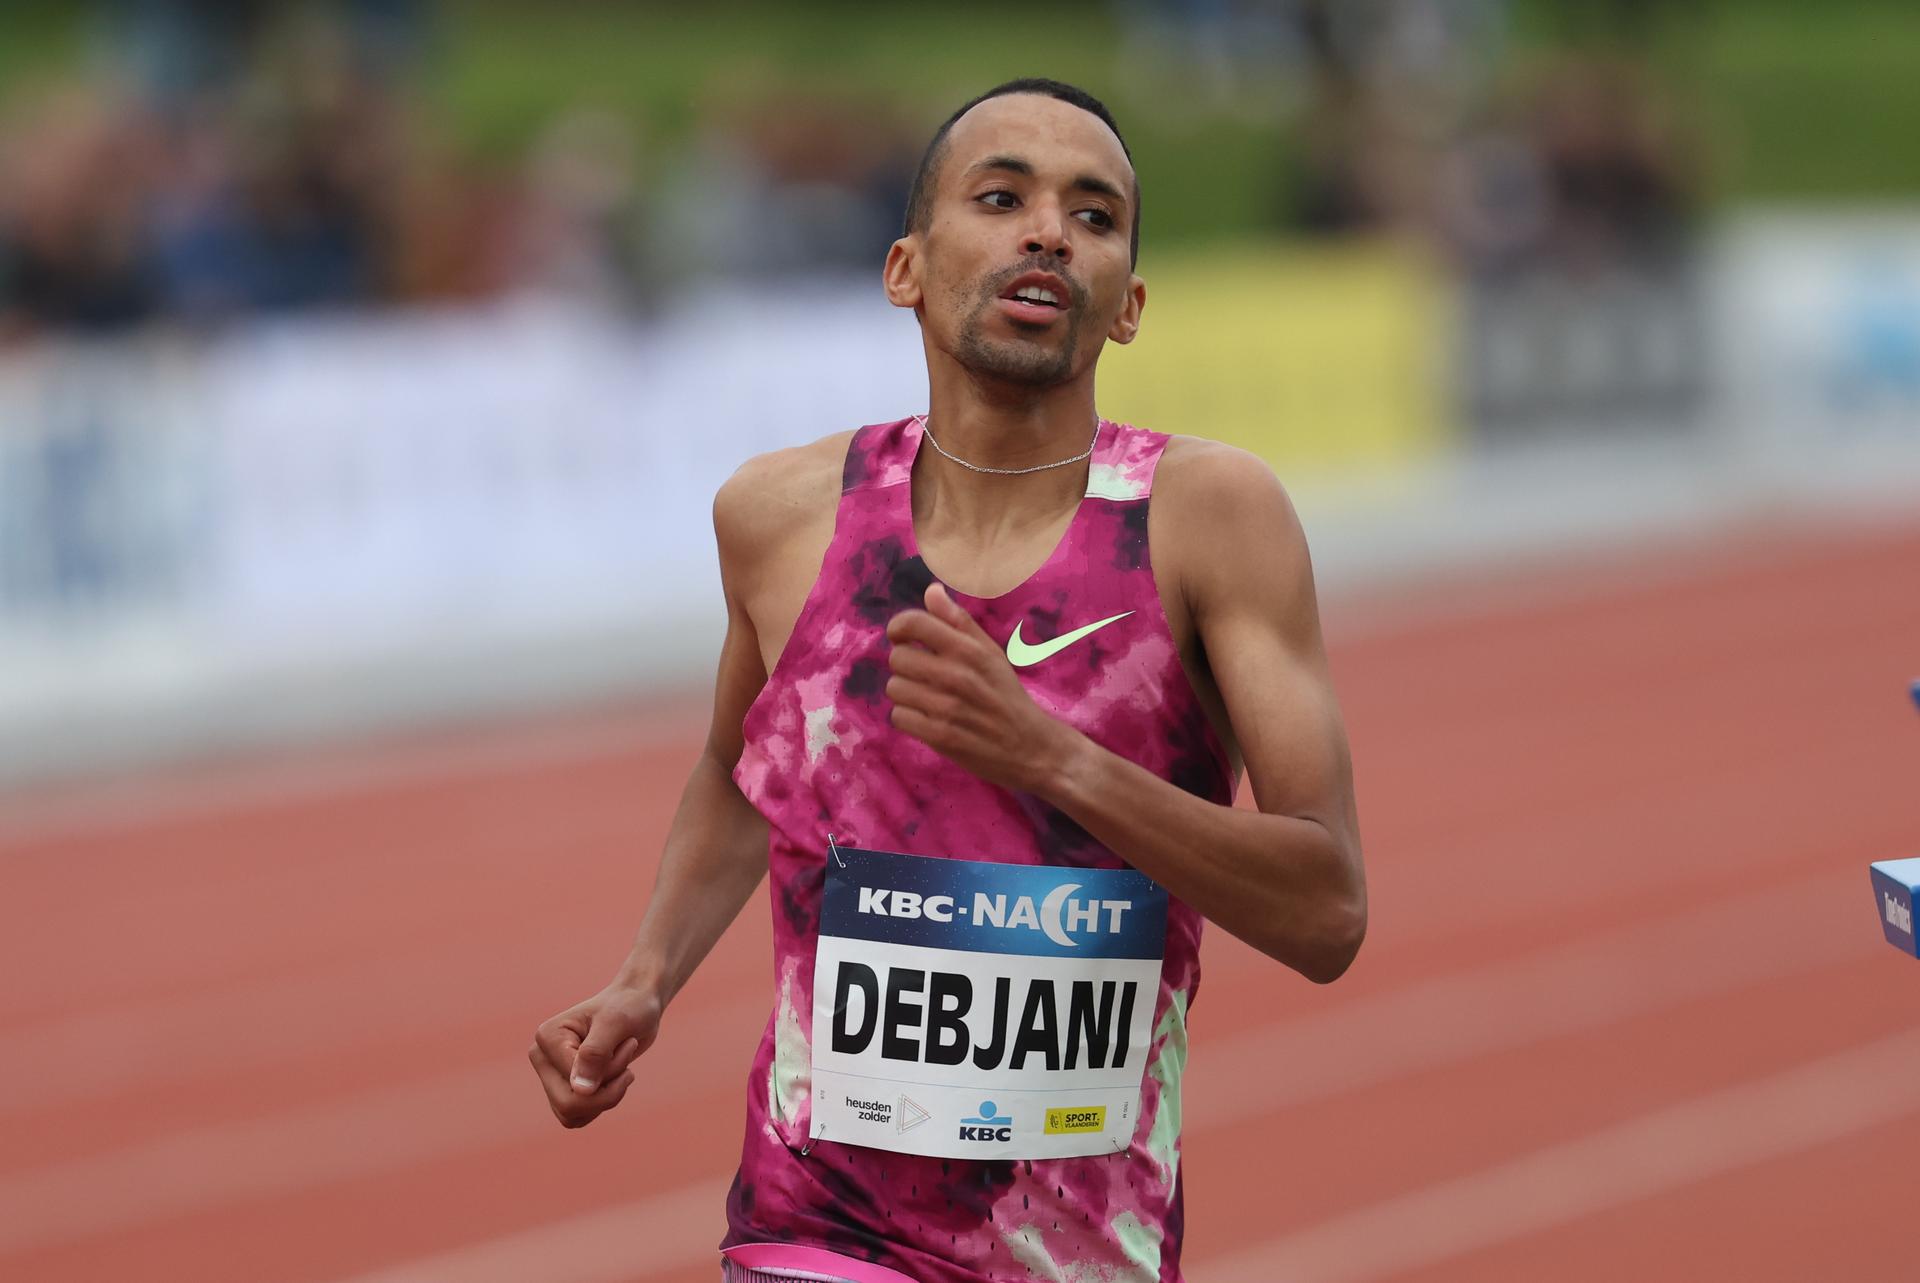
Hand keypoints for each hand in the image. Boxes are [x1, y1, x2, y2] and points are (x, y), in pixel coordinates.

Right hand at [528, 977, 661, 1128]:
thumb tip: (579, 1092)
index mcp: (547, 1038)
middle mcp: (543, 1058)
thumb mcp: (616, 1023)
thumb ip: (595, 1054)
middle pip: (567, 1107)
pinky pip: (580, 1116)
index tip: (630, 1044)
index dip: (610, 1073)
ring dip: (607, 1097)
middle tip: (628, 1070)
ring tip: (623, 1070)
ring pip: (573, 1115)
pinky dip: (604, 1102)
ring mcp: (552, 1075)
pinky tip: (616, 1079)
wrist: (638, 1005)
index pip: (573, 1085)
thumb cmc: (628, 1007)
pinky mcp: (565, 1086)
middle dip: (607, 1093)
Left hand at [884, 580, 1075, 793]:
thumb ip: (959, 621)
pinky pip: (899, 717)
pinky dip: (908, 719)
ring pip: (894, 688)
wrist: (1030, 747)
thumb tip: (932, 591)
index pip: (913, 623)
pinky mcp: (940, 736)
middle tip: (924, 676)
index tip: (903, 639)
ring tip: (926, 699)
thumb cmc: (1006, 695)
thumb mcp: (991, 653)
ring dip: (906, 694)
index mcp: (969, 650)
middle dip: (905, 666)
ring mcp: (947, 707)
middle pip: (897, 657)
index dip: (899, 628)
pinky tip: (926, 719)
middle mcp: (957, 675)